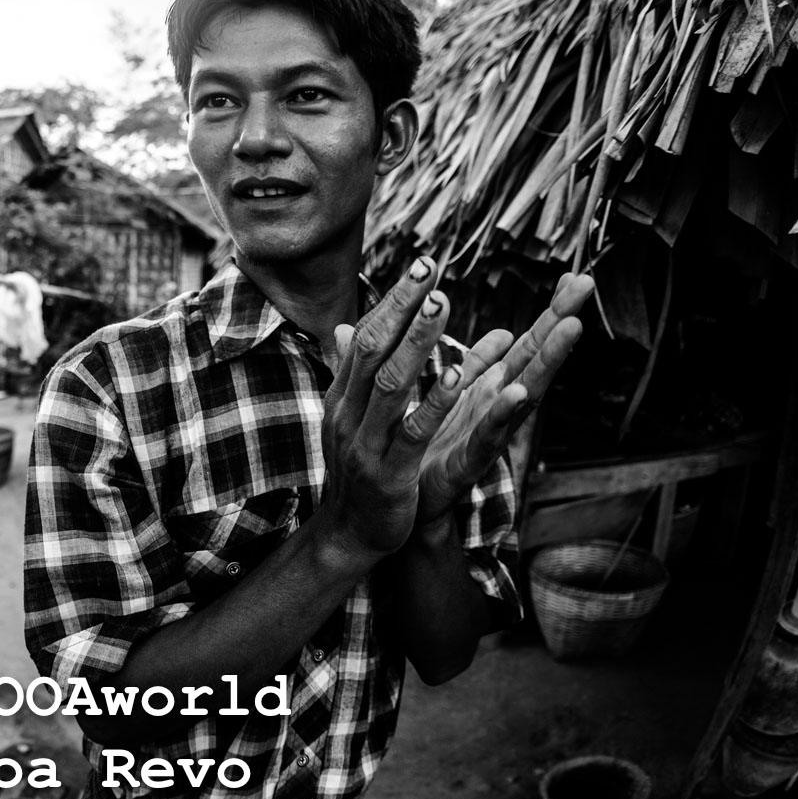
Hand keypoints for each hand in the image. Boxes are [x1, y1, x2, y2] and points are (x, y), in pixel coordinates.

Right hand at [319, 256, 468, 558]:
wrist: (347, 535)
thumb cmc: (357, 470)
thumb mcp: (349, 415)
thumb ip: (352, 370)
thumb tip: (343, 326)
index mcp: (342, 396)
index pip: (365, 336)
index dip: (392, 301)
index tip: (421, 264)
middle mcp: (348, 413)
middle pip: (373, 350)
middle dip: (401, 308)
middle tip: (429, 269)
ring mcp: (365, 443)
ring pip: (390, 384)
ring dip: (417, 343)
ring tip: (442, 306)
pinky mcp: (388, 473)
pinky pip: (411, 432)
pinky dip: (432, 402)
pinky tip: (454, 376)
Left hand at [414, 272, 595, 527]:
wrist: (407, 502)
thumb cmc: (433, 446)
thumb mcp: (454, 394)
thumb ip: (474, 365)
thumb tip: (503, 332)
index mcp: (489, 387)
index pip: (526, 343)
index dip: (549, 312)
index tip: (575, 276)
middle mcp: (495, 406)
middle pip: (534, 358)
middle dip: (560, 321)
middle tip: (587, 284)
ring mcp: (488, 432)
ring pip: (524, 391)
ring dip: (547, 360)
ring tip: (570, 328)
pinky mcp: (468, 460)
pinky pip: (488, 434)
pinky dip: (503, 413)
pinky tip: (517, 393)